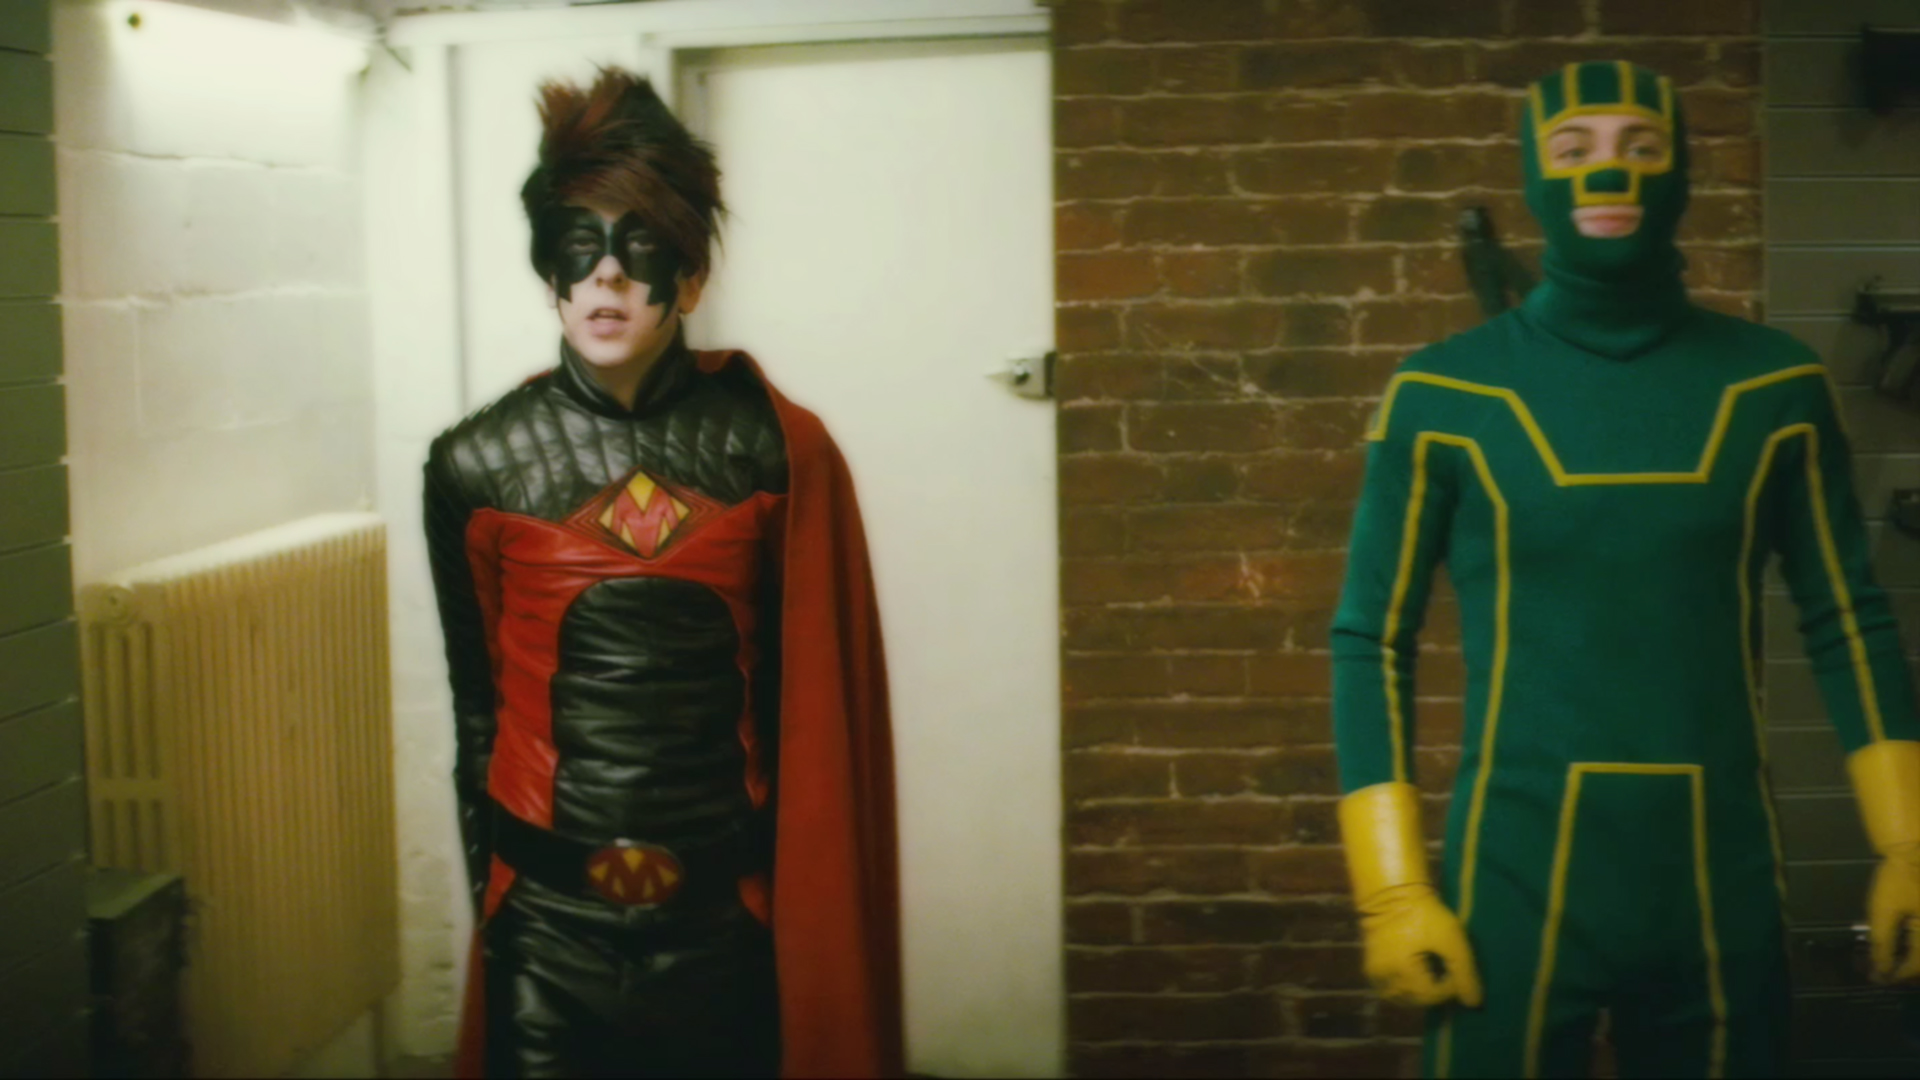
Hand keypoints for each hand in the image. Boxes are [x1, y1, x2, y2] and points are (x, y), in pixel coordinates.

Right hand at [1356, 882, 1483, 1006]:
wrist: (1392, 893)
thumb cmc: (1424, 912)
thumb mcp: (1451, 937)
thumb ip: (1464, 972)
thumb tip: (1473, 1003)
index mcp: (1400, 970)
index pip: (1433, 996)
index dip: (1450, 987)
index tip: (1457, 968)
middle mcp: (1383, 978)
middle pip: (1418, 1001)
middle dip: (1436, 991)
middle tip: (1448, 973)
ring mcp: (1374, 976)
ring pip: (1403, 999)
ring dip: (1421, 994)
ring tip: (1434, 976)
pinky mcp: (1372, 971)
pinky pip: (1391, 992)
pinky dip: (1406, 990)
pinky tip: (1418, 977)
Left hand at [1868, 844, 1919, 983]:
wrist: (1913, 848)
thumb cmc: (1898, 878)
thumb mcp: (1884, 911)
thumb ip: (1883, 943)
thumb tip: (1880, 971)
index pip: (1916, 967)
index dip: (1896, 975)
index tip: (1878, 978)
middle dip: (1907, 971)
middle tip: (1885, 973)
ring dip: (1912, 961)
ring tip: (1891, 963)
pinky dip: (1914, 946)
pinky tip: (1902, 947)